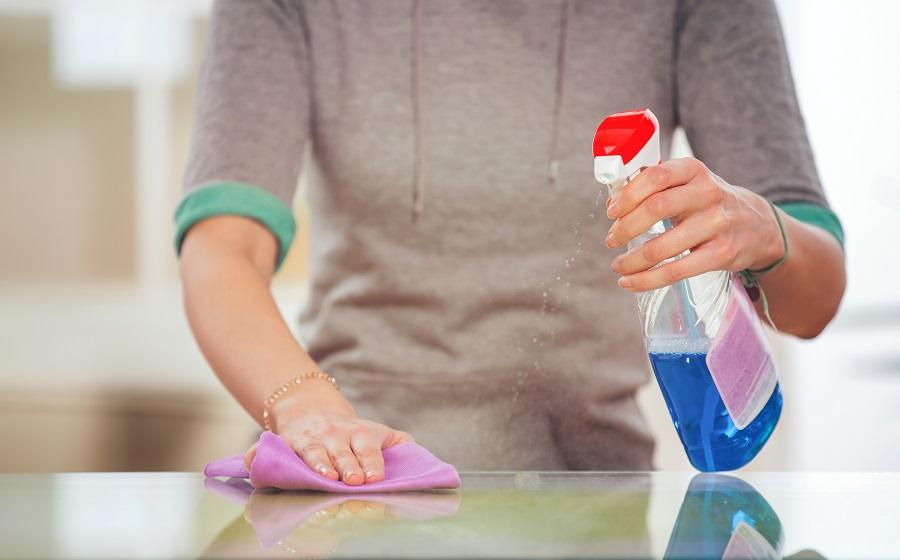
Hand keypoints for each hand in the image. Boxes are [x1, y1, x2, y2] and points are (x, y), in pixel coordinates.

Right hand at [244, 378, 414, 484]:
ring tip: (325, 477)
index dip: (371, 461)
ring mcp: (306, 439)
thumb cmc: (352, 433)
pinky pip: (265, 449)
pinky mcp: (283, 443)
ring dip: (318, 463)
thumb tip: (418, 454)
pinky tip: (254, 464)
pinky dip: (257, 456)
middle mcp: (332, 435)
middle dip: (347, 465)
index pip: (367, 447)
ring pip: (311, 452)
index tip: (374, 477)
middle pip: (341, 451)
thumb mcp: (378, 432)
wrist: (312, 410)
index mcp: (358, 433)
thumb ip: (400, 444)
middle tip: (354, 481)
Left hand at [605, 157, 784, 291]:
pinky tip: (630, 281)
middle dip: (625, 228)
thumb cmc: (708, 203)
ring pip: (662, 246)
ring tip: (618, 265)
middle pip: (656, 208)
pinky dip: (646, 280)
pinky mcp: (721, 254)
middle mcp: (708, 193)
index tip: (611, 212)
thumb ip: (655, 186)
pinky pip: (676, 271)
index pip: (655, 176)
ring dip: (631, 260)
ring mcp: (717, 224)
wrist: (758, 225)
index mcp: (693, 170)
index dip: (627, 195)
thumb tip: (614, 200)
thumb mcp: (688, 182)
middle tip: (611, 240)